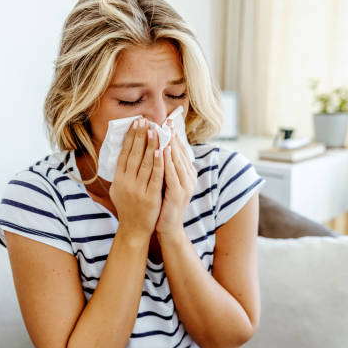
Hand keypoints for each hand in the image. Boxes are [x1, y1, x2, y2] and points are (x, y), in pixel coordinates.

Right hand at [109, 118, 163, 237]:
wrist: (133, 229)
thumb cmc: (128, 207)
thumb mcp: (118, 189)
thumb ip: (120, 173)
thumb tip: (121, 154)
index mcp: (118, 179)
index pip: (124, 153)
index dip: (129, 137)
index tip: (135, 124)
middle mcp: (126, 183)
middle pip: (133, 155)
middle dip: (140, 136)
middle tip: (144, 120)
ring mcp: (138, 190)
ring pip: (144, 163)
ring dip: (150, 145)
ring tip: (154, 130)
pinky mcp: (150, 196)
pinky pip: (155, 177)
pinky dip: (158, 163)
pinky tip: (161, 151)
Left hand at [155, 120, 196, 235]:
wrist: (168, 227)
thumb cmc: (164, 203)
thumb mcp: (166, 182)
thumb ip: (165, 167)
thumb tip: (158, 148)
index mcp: (186, 173)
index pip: (180, 150)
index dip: (174, 135)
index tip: (166, 121)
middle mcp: (189, 177)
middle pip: (180, 152)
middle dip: (172, 135)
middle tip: (165, 120)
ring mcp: (185, 185)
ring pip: (177, 160)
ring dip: (170, 144)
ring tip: (163, 130)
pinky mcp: (179, 193)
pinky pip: (172, 173)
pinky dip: (168, 161)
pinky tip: (162, 150)